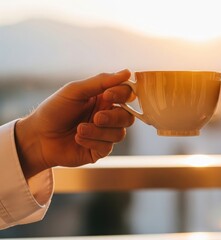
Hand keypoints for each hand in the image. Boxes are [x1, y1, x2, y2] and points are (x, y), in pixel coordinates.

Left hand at [15, 70, 134, 178]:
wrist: (37, 137)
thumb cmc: (54, 110)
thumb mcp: (75, 91)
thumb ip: (101, 81)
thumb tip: (127, 73)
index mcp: (104, 99)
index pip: (127, 94)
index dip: (122, 94)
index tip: (108, 95)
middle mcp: (107, 116)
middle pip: (128, 117)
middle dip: (114, 117)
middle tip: (96, 117)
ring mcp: (104, 134)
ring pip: (120, 133)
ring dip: (99, 131)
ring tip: (79, 129)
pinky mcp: (99, 150)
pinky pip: (108, 147)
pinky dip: (92, 141)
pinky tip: (77, 138)